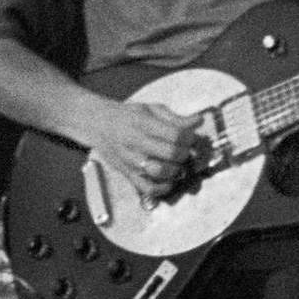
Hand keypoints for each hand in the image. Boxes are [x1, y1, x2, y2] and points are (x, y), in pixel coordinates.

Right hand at [86, 100, 204, 202]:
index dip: (190, 137)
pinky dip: (163, 188)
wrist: (99, 125)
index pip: (176, 135)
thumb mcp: (152, 109)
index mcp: (143, 124)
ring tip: (177, 164)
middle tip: (185, 150)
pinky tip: (169, 180)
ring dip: (176, 170)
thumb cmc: (130, 116)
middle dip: (185, 153)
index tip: (191, 137)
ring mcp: (130, 161)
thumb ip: (176, 118)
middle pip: (171, 153)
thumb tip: (199, 121)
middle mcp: (135, 143)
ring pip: (160, 172)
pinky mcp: (127, 174)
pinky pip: (147, 188)